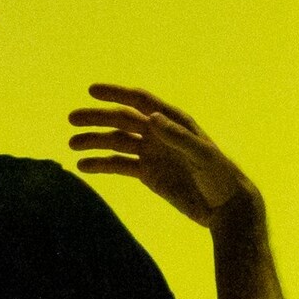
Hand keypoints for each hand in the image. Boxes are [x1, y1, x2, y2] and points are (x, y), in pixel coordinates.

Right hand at [70, 85, 259, 228]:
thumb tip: (152, 118)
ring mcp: (152, 153)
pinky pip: (119, 165)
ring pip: (116, 142)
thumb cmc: (220, 176)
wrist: (225, 207)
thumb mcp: (202, 155)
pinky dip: (101, 164)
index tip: (91, 91)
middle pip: (122, 120)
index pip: (140, 101)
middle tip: (72, 119)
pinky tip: (83, 166)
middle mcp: (159, 134)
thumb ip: (178, 137)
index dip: (116, 93)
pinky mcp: (148, 174)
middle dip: (97, 118)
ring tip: (72, 144)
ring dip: (94, 141)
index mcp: (173, 122)